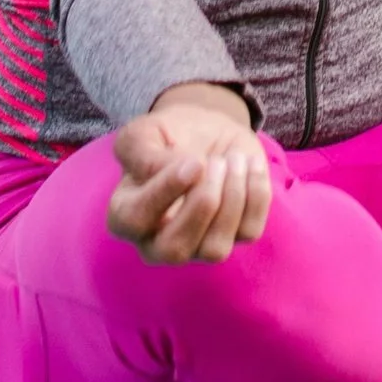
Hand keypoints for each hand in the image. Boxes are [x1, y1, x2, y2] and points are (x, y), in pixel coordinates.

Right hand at [106, 90, 271, 262]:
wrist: (207, 131)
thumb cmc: (168, 135)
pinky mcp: (235, 236)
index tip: (193, 161)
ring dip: (231, 199)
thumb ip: (142, 152)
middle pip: (174, 250)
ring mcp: (198, 245)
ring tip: (232, 159)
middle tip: (214, 162)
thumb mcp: (145, 132)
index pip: (134, 220)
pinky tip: (249, 164)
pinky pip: (249, 231)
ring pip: (214, 249)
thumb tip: (174, 173)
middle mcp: (157, 241)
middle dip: (201, 204)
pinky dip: (255, 194)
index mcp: (127, 214)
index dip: (164, 192)